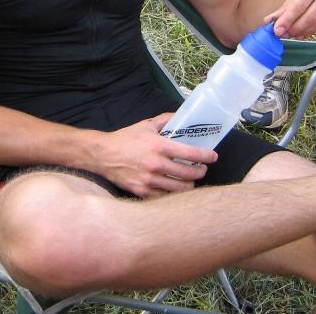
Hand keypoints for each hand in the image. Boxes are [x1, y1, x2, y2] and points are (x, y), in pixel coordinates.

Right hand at [93, 113, 217, 198]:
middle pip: (189, 174)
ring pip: (181, 189)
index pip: (191, 154)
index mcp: (160, 146)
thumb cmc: (125, 139)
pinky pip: (166, 198)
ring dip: (190, 185)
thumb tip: (180, 117)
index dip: (206, 156)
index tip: (213, 157)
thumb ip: (165, 120)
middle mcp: (157, 165)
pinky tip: (175, 189)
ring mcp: (150, 181)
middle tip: (201, 169)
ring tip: (190, 180)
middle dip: (200, 172)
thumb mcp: (146, 125)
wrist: (103, 155)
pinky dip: (173, 194)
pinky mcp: (143, 192)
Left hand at [265, 0, 315, 38]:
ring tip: (293, 34)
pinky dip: (314, 30)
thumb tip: (268, 22)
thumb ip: (284, 7)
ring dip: (304, 32)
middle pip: (311, 16)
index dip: (288, 20)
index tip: (277, 31)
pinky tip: (304, 32)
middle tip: (284, 34)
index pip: (300, 5)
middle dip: (295, 28)